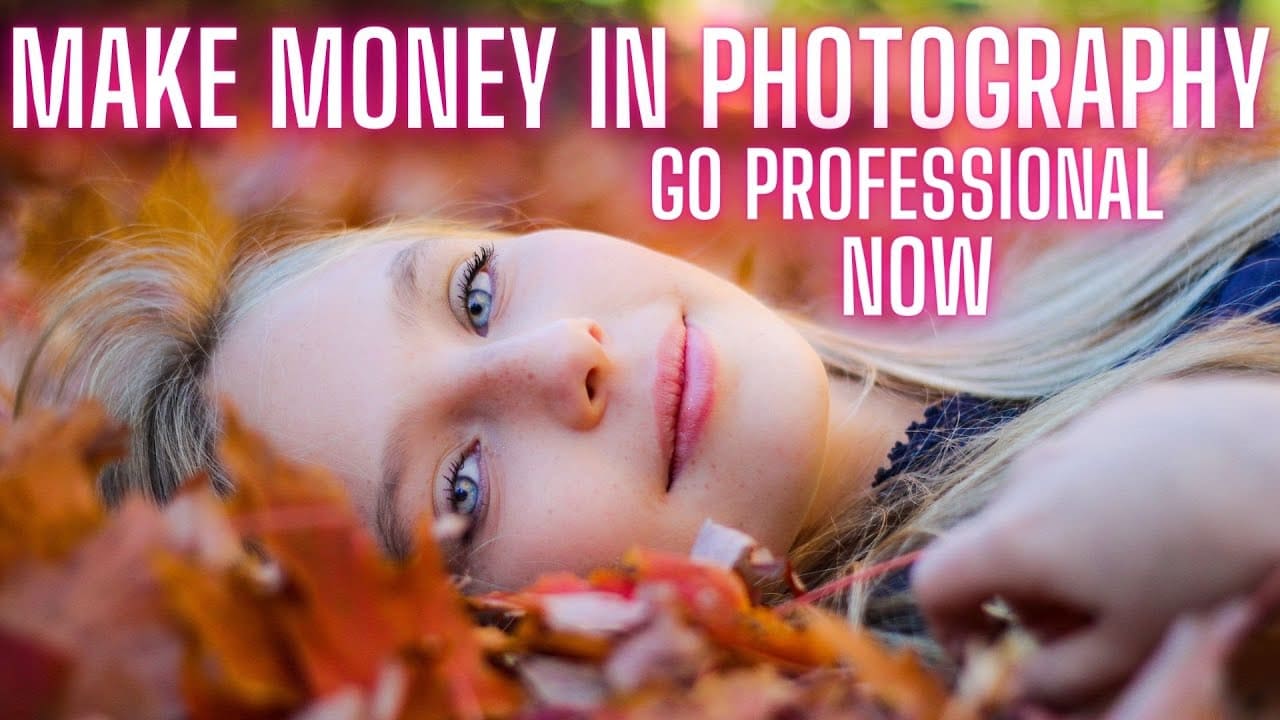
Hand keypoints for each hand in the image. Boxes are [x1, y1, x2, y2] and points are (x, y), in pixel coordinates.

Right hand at [912, 378, 1279, 708]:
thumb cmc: (1206, 562)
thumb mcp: (1131, 644)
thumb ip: (1060, 676)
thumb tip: (1026, 684)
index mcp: (1014, 536)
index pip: (933, 582)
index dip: (950, 628)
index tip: (996, 652)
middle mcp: (1026, 476)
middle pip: (997, 547)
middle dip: (1030, 596)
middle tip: (1094, 628)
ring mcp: (1071, 435)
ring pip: (1045, 505)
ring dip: (1070, 547)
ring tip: (1145, 569)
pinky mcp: (1120, 411)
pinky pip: (1091, 466)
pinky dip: (1110, 500)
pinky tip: (1175, 516)